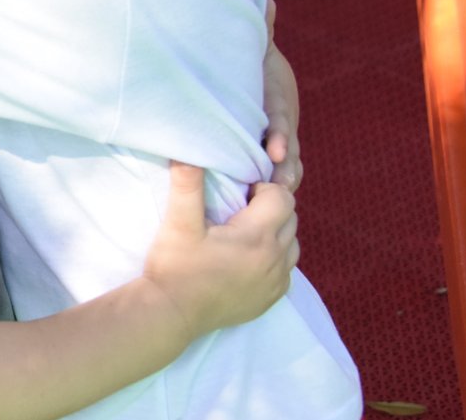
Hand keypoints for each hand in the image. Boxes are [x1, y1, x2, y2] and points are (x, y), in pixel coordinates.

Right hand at [142, 163, 296, 338]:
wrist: (173, 313)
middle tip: (239, 210)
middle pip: (291, 218)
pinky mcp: (272, 298)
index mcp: (257, 237)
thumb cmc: (175, 266)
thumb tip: (186, 152)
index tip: (239, 195)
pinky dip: (275, 257)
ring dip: (276, 232)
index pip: (283, 198)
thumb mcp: (179, 223)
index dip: (263, 189)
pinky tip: (247, 258)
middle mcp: (275, 259)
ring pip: (293, 244)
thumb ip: (187, 185)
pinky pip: (287, 269)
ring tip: (244, 233)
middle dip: (271, 207)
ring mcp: (276, 282)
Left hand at [261, 0, 302, 191]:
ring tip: (263, 206)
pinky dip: (265, 197)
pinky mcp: (268, 162)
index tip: (276, 150)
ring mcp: (278, 148)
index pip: (281, 121)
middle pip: (289, 156)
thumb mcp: (256, 48)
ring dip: (275, 190)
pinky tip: (251, 214)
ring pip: (283, 174)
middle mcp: (282, 129)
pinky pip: (269, 182)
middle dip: (284, 173)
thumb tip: (268, 0)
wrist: (257, 80)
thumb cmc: (253, 64)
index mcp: (278, 102)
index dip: (281, 136)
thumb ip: (261, 29)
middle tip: (274, 189)